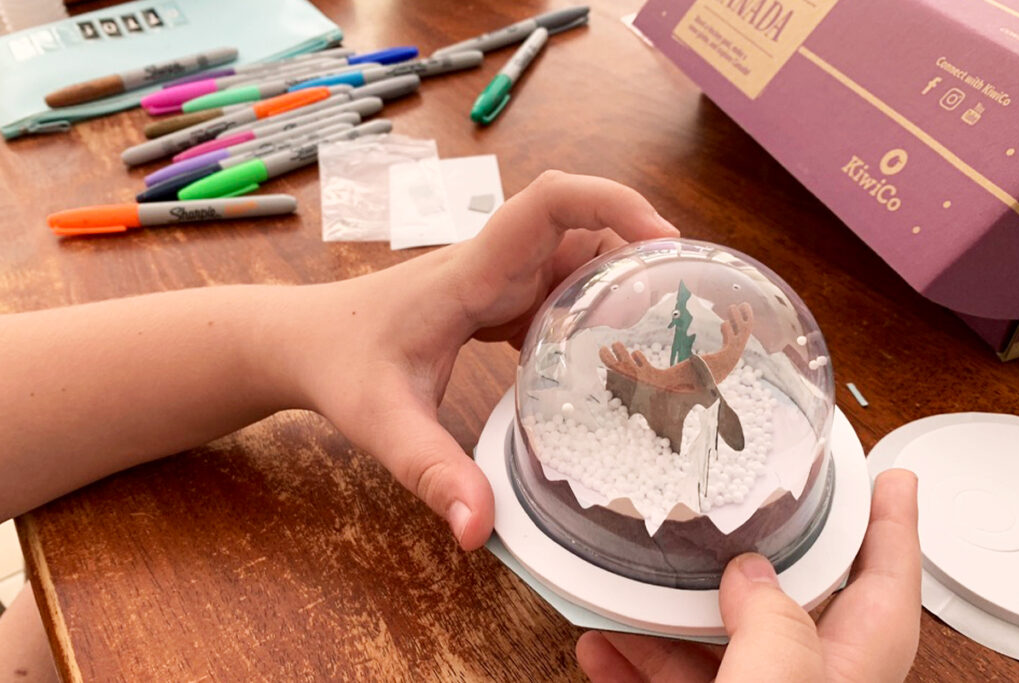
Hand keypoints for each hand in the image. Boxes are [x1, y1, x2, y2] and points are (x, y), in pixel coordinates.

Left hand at [290, 172, 679, 550]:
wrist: (305, 341)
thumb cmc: (341, 366)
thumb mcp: (385, 424)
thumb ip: (433, 474)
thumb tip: (479, 531)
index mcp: (471, 275)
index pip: (548, 203)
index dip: (613, 202)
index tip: (665, 241)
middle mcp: (492, 265)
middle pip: (583, 227)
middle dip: (639, 253)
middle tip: (685, 309)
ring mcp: (496, 280)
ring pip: (577, 256)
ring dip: (621, 283)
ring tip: (661, 337)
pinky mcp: (497, 300)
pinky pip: (560, 289)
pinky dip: (594, 311)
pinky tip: (609, 357)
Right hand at [576, 469, 920, 681]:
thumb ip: (774, 627)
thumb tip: (748, 575)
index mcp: (844, 674)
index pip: (886, 588)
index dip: (893, 527)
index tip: (893, 478)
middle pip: (788, 605)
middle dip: (751, 555)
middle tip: (734, 508)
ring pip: (717, 644)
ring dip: (665, 613)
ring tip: (630, 580)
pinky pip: (669, 679)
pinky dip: (631, 660)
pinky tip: (598, 645)